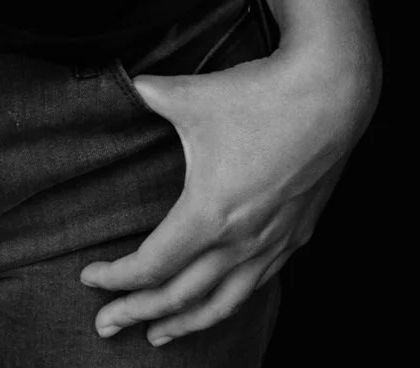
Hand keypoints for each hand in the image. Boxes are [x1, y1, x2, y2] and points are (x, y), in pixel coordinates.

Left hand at [78, 40, 379, 344]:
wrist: (330, 96)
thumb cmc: (257, 96)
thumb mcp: (190, 95)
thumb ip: (149, 94)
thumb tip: (129, 83)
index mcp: (209, 213)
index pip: (152, 264)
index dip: (116, 277)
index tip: (89, 278)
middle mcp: (241, 240)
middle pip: (180, 295)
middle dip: (137, 313)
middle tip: (105, 326)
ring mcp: (273, 243)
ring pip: (222, 302)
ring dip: (185, 323)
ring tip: (158, 335)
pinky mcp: (296, 236)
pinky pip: (255, 286)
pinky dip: (226, 304)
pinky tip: (217, 303)